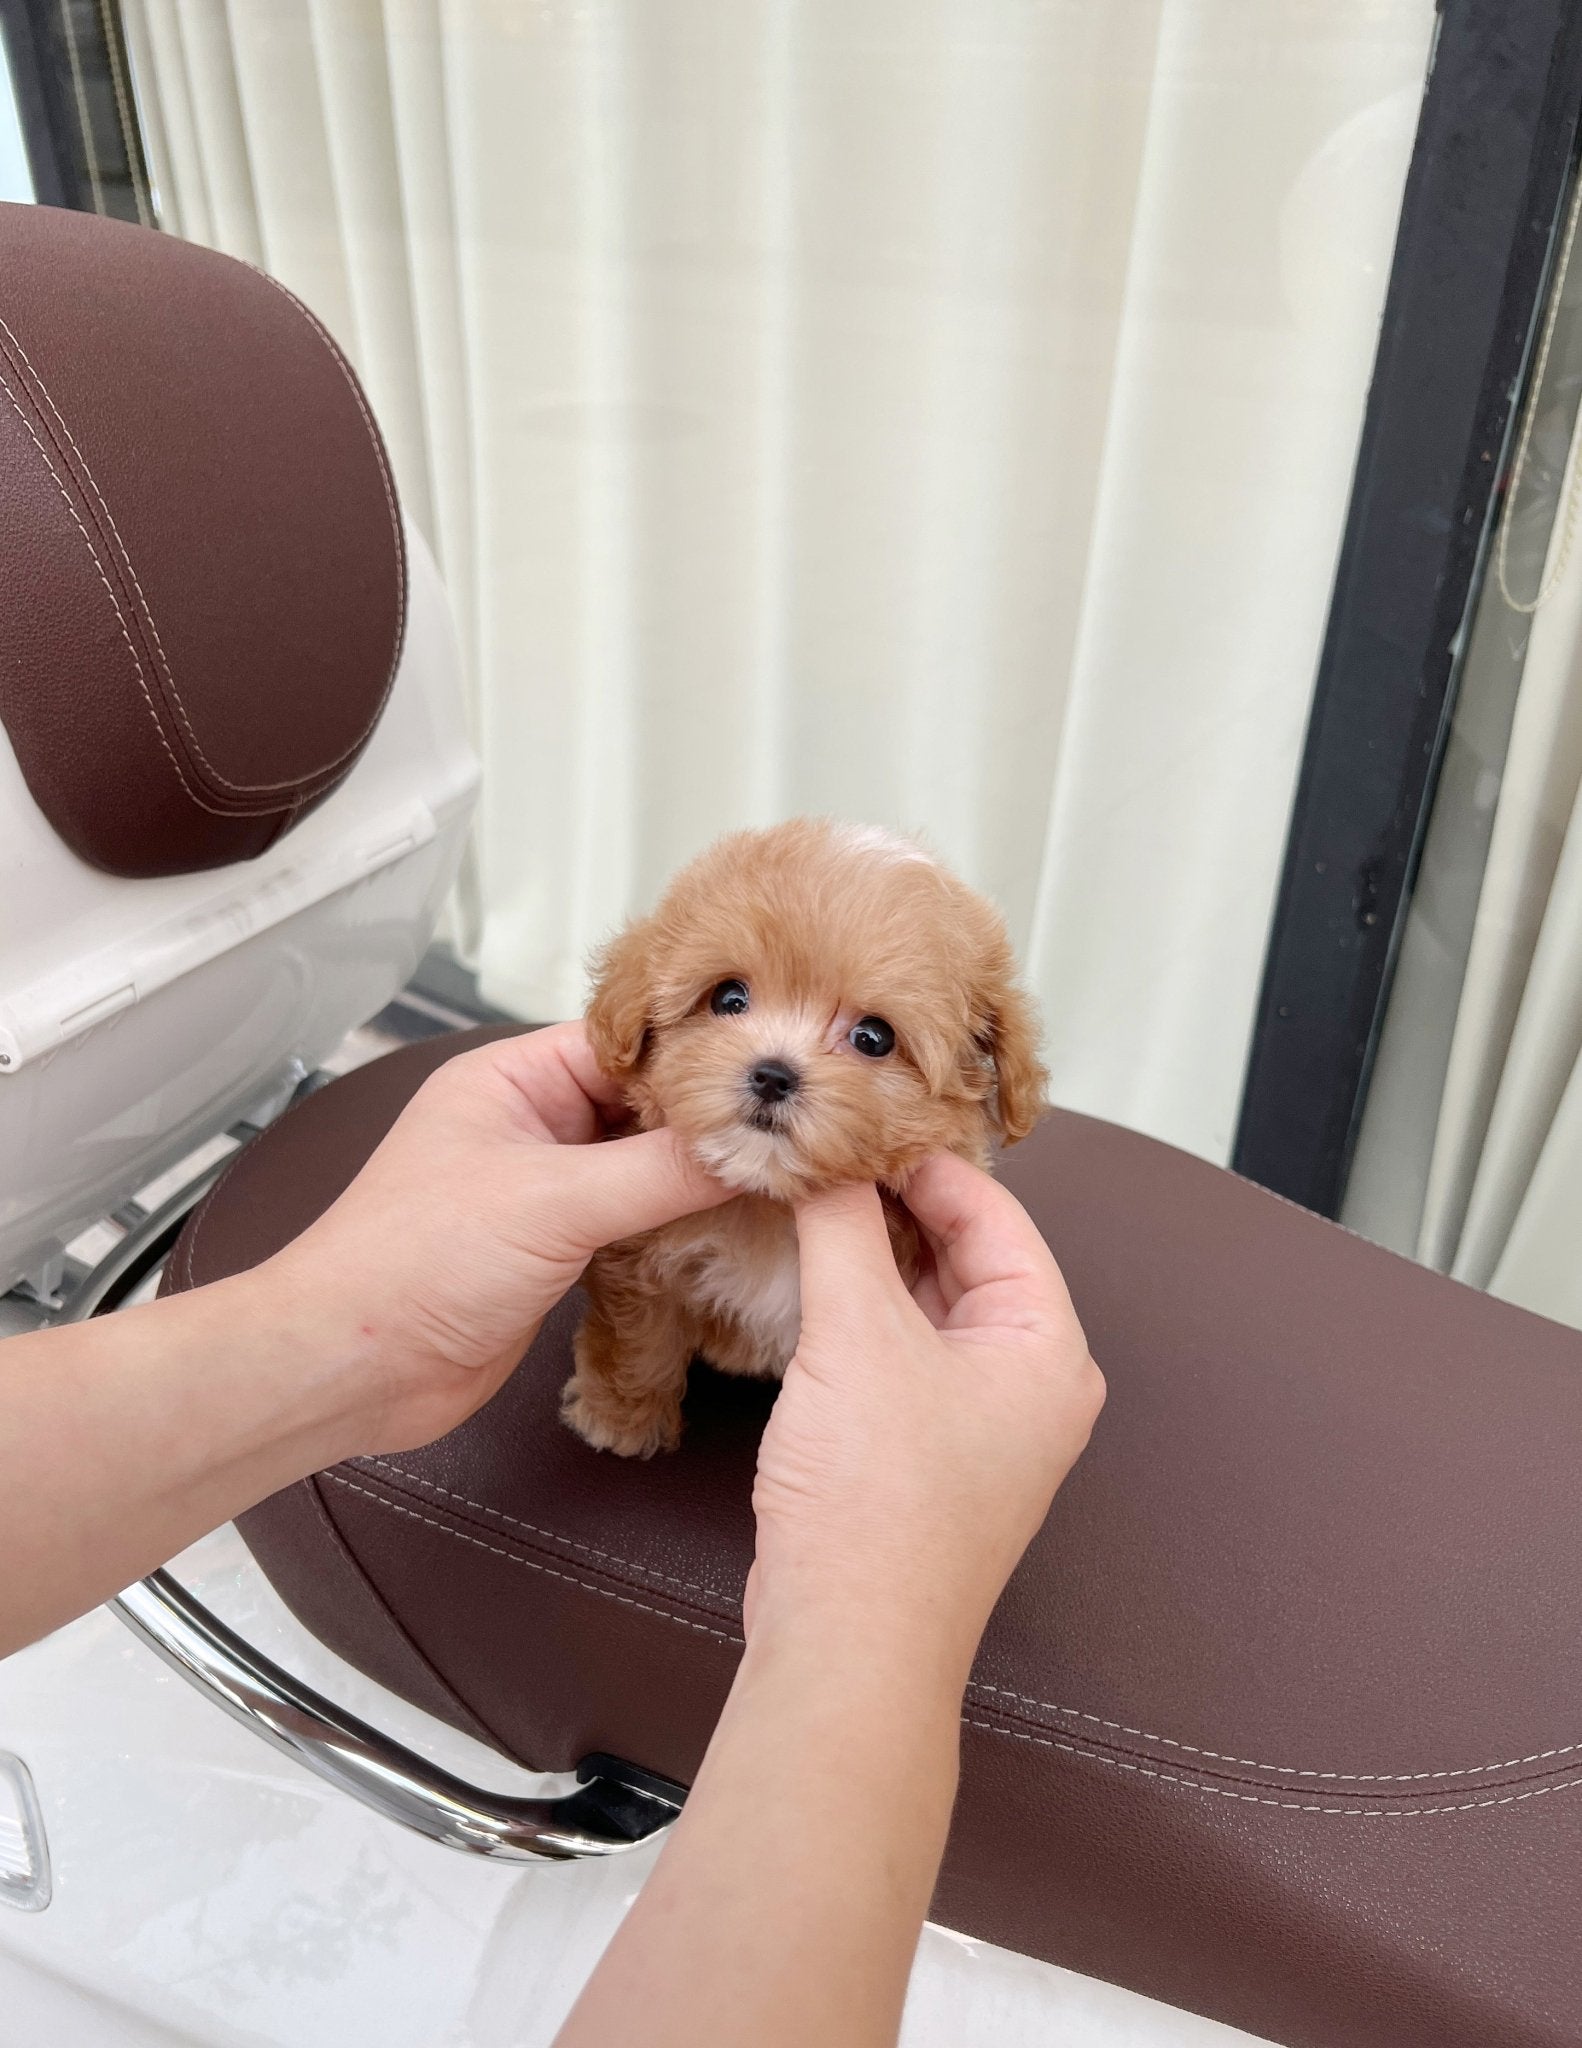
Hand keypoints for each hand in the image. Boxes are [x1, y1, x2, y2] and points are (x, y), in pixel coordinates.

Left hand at [257, 1024, 731, 1456]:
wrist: (354, 1367)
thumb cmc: (418, 1260)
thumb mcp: (553, 1201)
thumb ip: (659, 1172)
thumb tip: (755, 1146)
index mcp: (510, 1079)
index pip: (624, 1040)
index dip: (695, 1053)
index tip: (773, 1065)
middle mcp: (529, 1123)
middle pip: (640, 1101)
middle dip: (705, 1115)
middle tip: (795, 1121)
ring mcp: (541, 1187)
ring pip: (639, 1162)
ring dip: (693, 1172)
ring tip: (778, 1165)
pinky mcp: (554, 1247)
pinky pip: (631, 1216)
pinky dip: (674, 1220)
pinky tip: (731, 1222)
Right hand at [746, 1154, 1103, 1678]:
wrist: (847, 1644)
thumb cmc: (878, 1510)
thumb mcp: (856, 1337)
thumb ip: (842, 1229)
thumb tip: (826, 1159)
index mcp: (1047, 1349)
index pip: (995, 1215)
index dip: (923, 1160)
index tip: (859, 1122)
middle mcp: (1028, 1384)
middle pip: (962, 1255)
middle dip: (892, 1205)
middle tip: (825, 1154)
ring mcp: (978, 1425)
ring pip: (925, 1304)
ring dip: (870, 1256)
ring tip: (809, 1201)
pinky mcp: (925, 1456)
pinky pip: (898, 1354)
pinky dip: (858, 1311)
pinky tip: (806, 1278)